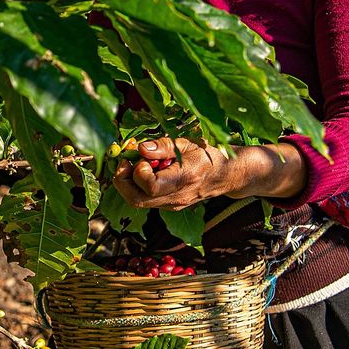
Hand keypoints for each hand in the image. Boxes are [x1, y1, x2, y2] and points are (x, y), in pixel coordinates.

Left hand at [112, 137, 235, 210]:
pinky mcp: (168, 205)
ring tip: (133, 163)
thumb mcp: (188, 143)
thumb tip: (140, 148)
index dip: (137, 171)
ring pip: (137, 201)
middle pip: (136, 200)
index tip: (139, 155)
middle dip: (122, 180)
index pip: (149, 186)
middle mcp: (176, 198)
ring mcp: (171, 205)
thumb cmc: (208, 155)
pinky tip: (142, 170)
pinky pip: (145, 199)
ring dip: (127, 183)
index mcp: (184, 180)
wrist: (226, 175)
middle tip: (123, 161)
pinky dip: (136, 185)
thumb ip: (163, 146)